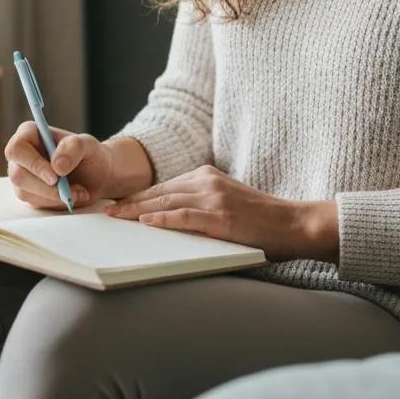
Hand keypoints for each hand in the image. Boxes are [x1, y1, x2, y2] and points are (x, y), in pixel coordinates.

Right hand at [4, 122, 113, 210]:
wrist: (98, 176)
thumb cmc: (90, 154)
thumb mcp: (88, 145)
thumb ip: (73, 148)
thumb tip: (56, 166)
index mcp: (30, 133)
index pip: (17, 148)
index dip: (32, 163)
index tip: (55, 176)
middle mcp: (22, 155)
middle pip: (17, 174)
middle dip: (44, 186)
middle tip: (68, 189)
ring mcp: (23, 175)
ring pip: (24, 192)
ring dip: (54, 195)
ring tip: (78, 190)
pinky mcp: (29, 193)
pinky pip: (35, 203)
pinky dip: (56, 202)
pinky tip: (73, 195)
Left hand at [103, 164, 328, 261]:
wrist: (293, 223)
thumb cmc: (259, 219)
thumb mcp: (225, 202)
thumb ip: (199, 204)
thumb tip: (167, 216)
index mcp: (206, 175)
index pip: (164, 185)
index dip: (138, 195)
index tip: (116, 203)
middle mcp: (207, 181)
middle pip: (159, 191)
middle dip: (130, 202)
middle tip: (106, 212)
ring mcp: (214, 198)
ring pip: (167, 201)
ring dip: (137, 211)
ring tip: (116, 218)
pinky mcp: (221, 217)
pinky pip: (185, 216)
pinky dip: (163, 218)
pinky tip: (146, 222)